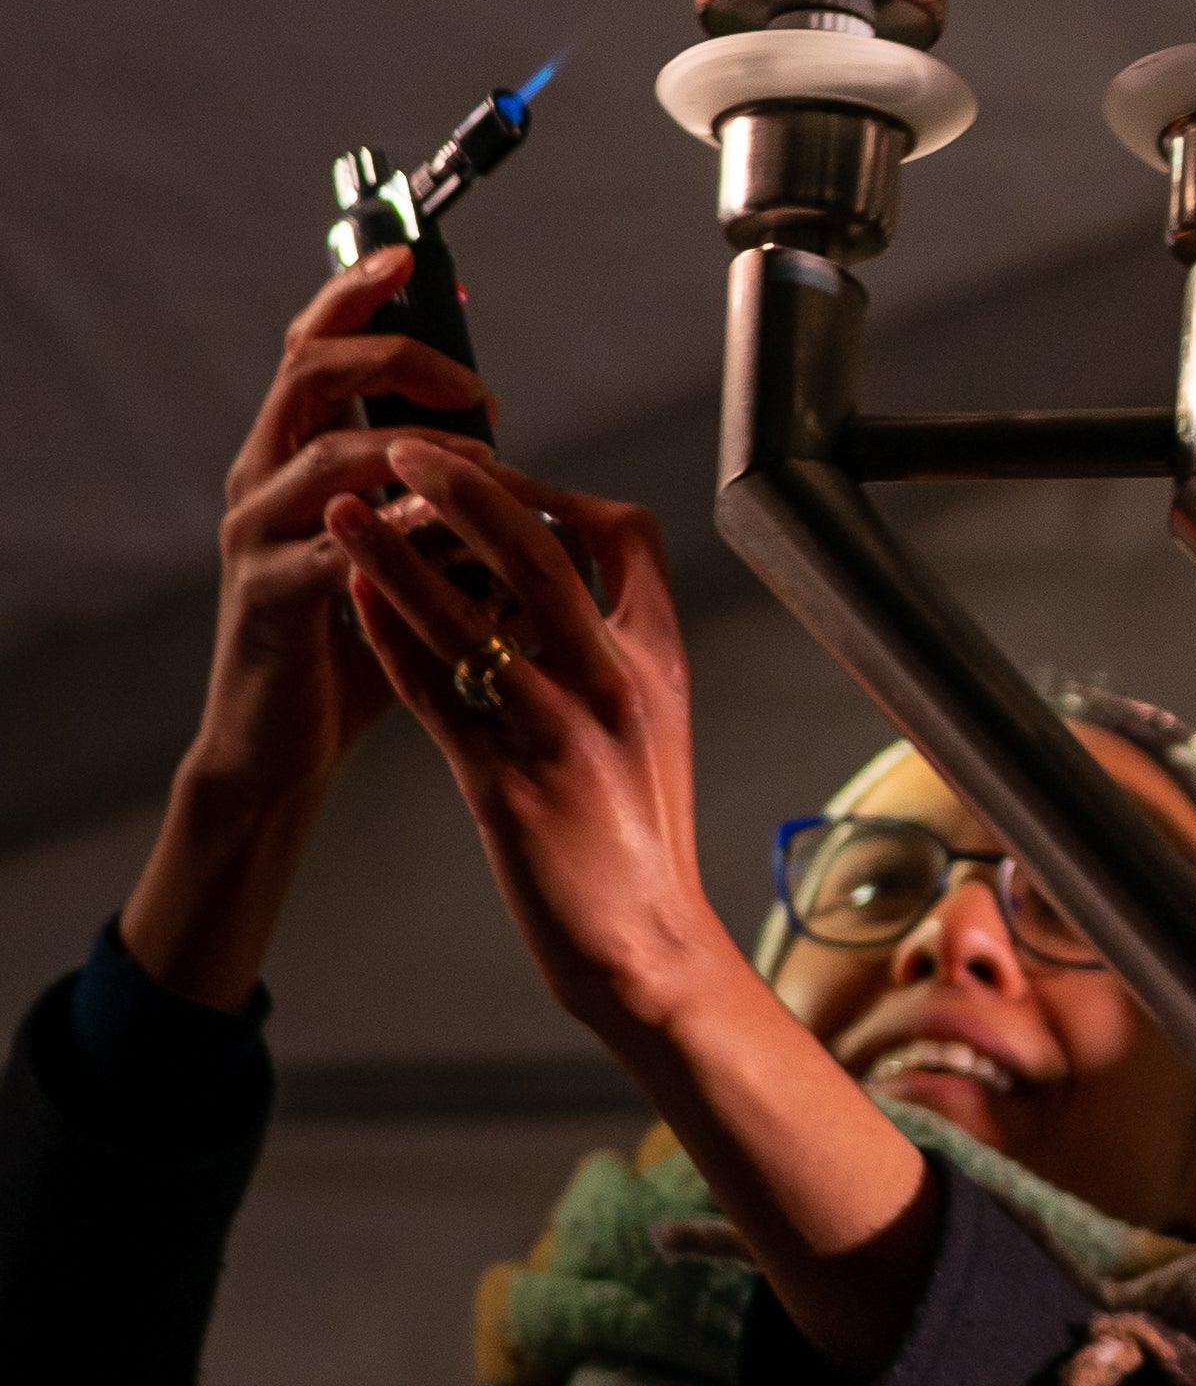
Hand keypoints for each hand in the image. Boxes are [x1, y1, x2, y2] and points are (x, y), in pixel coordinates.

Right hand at [202, 249, 481, 791]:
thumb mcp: (403, 540)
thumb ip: (432, 485)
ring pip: (329, 454)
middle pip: (311, 372)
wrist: (289, 737)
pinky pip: (336, 542)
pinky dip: (399, 527)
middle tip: (473, 385)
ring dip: (420, 450)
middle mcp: (262, 477)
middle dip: (398, 357)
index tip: (409, 258)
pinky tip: (445, 528)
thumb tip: (498, 431)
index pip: (312, 345)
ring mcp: (256, 534)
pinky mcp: (269, 594)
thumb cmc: (358, 630)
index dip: (354, 294)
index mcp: (292, 452)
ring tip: (489, 466)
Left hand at [329, 445, 735, 1039]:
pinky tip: (352, 601)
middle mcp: (617, 681)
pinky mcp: (508, 786)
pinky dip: (390, 640)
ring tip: (344, 507)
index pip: (624, 535)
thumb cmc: (642, 829)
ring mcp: (562, 731)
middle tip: (406, 446)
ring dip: (399, 555)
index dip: (554, 488)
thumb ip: (615, 644)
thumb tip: (563, 571)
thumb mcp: (655, 717)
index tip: (495, 470)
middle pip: (540, 556)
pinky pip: (436, 696)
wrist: (644, 939)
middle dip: (466, 492)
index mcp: (660, 658)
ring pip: (471, 619)